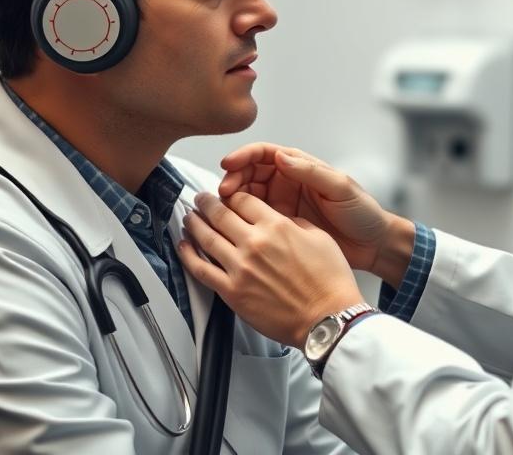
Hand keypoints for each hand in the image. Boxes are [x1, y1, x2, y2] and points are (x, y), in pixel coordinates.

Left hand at [177, 191, 364, 347]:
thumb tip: (276, 218)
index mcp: (276, 226)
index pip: (243, 200)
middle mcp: (254, 243)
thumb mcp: (319, 237)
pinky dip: (188, 255)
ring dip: (194, 224)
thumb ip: (292, 222)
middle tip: (201, 199)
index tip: (229, 196)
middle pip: (219, 214)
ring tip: (189, 217)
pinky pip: (201, 270)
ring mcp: (240, 268)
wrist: (327, 317)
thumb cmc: (329, 281)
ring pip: (206, 238)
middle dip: (207, 202)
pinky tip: (183, 246)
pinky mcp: (232, 292)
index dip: (233, 195)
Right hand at [218, 143, 411, 281]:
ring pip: (247, 196)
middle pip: (249, 173)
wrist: (373, 245)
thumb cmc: (362, 212)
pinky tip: (234, 227)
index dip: (243, 156)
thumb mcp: (340, 188)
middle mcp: (287, 182)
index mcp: (300, 166)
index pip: (264, 154)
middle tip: (224, 193)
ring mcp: (282, 204)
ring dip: (233, 200)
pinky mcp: (280, 227)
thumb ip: (310, 172)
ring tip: (224, 210)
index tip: (229, 164)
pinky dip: (241, 220)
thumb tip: (281, 156)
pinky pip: (254, 219)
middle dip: (233, 179)